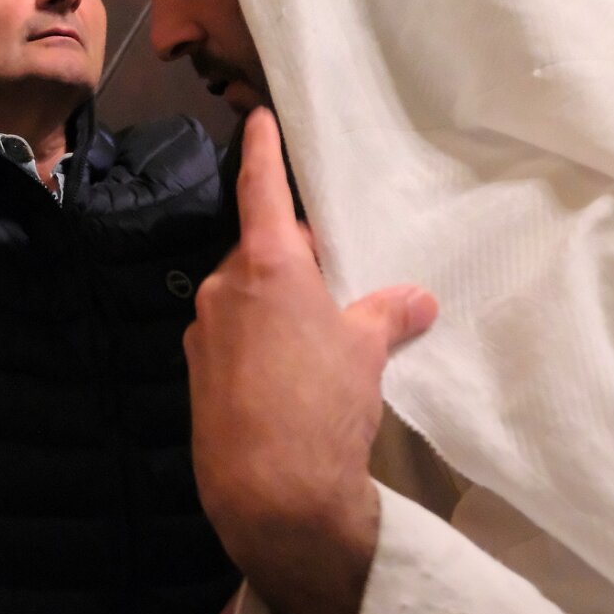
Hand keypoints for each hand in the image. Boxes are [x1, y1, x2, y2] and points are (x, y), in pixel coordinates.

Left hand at [185, 108, 436, 613]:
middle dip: (291, 260)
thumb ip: (386, 315)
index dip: (261, 150)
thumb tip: (416, 300)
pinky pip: (232, 341)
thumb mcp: (367, 354)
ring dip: (275, 307)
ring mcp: (203, 333)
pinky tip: (288, 380)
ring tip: (318, 342)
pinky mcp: (197, 376)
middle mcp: (224, 289)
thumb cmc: (322, 407)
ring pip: (244, 300)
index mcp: (265, 265)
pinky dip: (258, 345)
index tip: (256, 118)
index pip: (259, 189)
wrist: (271, 495)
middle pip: (258, 253)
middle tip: (334, 279)